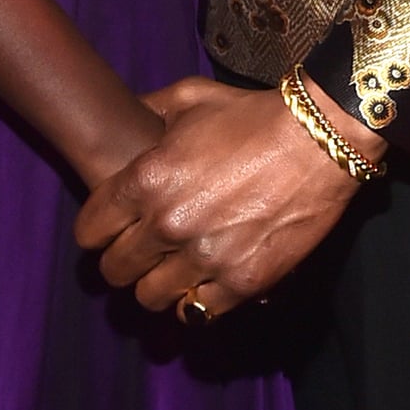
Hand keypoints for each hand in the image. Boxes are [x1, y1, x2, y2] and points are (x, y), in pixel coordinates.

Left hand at [74, 74, 380, 314]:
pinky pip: (197, 312)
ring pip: (150, 298)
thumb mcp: (190, 97)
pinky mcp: (242, 281)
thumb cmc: (253, 115)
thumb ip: (147, 109)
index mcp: (147, 179)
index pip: (90, 231)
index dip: (96, 232)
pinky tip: (202, 285)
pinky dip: (195, 302)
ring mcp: (205, 257)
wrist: (319, 139)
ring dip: (156, 285)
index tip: (109, 231)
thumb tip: (125, 114)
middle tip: (139, 253)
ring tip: (170, 272)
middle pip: (115, 270)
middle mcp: (168, 224)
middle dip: (122, 261)